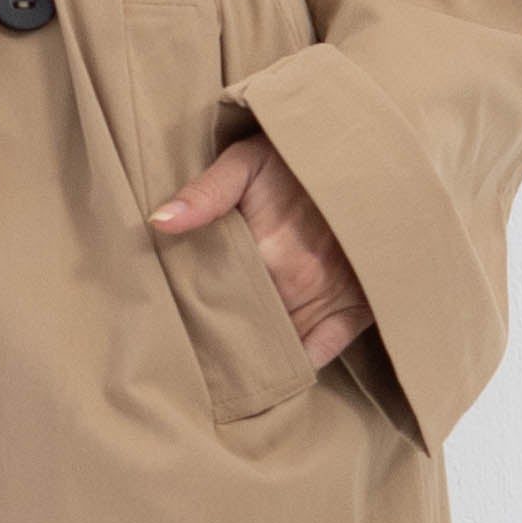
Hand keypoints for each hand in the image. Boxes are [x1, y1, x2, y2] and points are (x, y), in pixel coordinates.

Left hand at [147, 132, 369, 372]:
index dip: (196, 307)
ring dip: (257, 349)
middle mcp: (297, 282)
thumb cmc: (298, 157)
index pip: (218, 297)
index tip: (179, 314)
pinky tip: (275, 367)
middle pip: (246, 323)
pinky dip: (299, 361)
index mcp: (266, 250)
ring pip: (279, 342)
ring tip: (227, 362)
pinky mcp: (357, 307)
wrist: (363, 155)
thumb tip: (159, 222)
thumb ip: (205, 193)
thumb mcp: (248, 160)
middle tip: (199, 337)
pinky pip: (323, 350)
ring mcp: (328, 298)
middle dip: (222, 329)